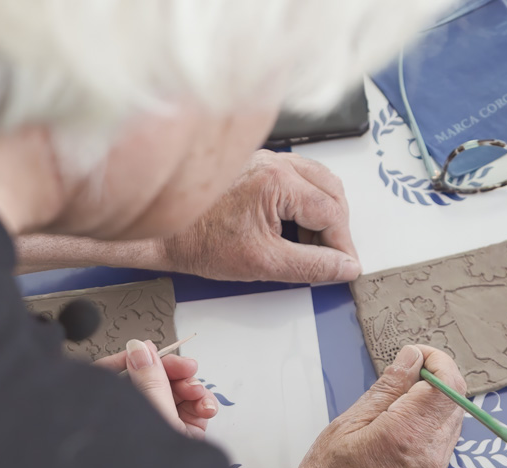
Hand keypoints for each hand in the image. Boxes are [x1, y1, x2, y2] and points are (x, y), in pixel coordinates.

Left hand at [94, 340, 218, 438]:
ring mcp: (163, 425)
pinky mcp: (184, 432)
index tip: (145, 351)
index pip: (115, 379)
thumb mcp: (156, 415)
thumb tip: (139, 348)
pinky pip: (193, 407)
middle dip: (172, 372)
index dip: (130, 360)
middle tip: (186, 368)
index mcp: (119, 418)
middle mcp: (140, 419)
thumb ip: (148, 380)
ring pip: (175, 391)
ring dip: (193, 388)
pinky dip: (204, 404)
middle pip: (151, 381)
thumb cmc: (159, 464)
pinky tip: (205, 409)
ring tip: (196, 394)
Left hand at [159, 151, 359, 283]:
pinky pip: (298, 178)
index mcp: (277, 181)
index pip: (332, 212)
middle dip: (336, 227)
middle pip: (331, 191)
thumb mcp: (264, 263)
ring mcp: (264, 161)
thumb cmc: (199, 241)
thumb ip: (312, 266)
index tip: (346, 266)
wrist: (161, 232)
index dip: (343, 245)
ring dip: (323, 213)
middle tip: (330, 258)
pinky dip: (305, 203)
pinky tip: (293, 227)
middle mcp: (273, 163)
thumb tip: (345, 267)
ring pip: (318, 182)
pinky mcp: (256, 166)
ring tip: (311, 245)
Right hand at [283, 345, 464, 467]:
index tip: (416, 356)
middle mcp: (430, 453)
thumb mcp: (347, 425)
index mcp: (406, 433)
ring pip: (453, 419)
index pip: (448, 383)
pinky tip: (402, 425)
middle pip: (457, 399)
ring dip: (435, 401)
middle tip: (405, 373)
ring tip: (399, 401)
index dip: (438, 360)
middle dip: (437, 376)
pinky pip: (444, 441)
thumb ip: (386, 389)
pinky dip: (431, 423)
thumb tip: (411, 358)